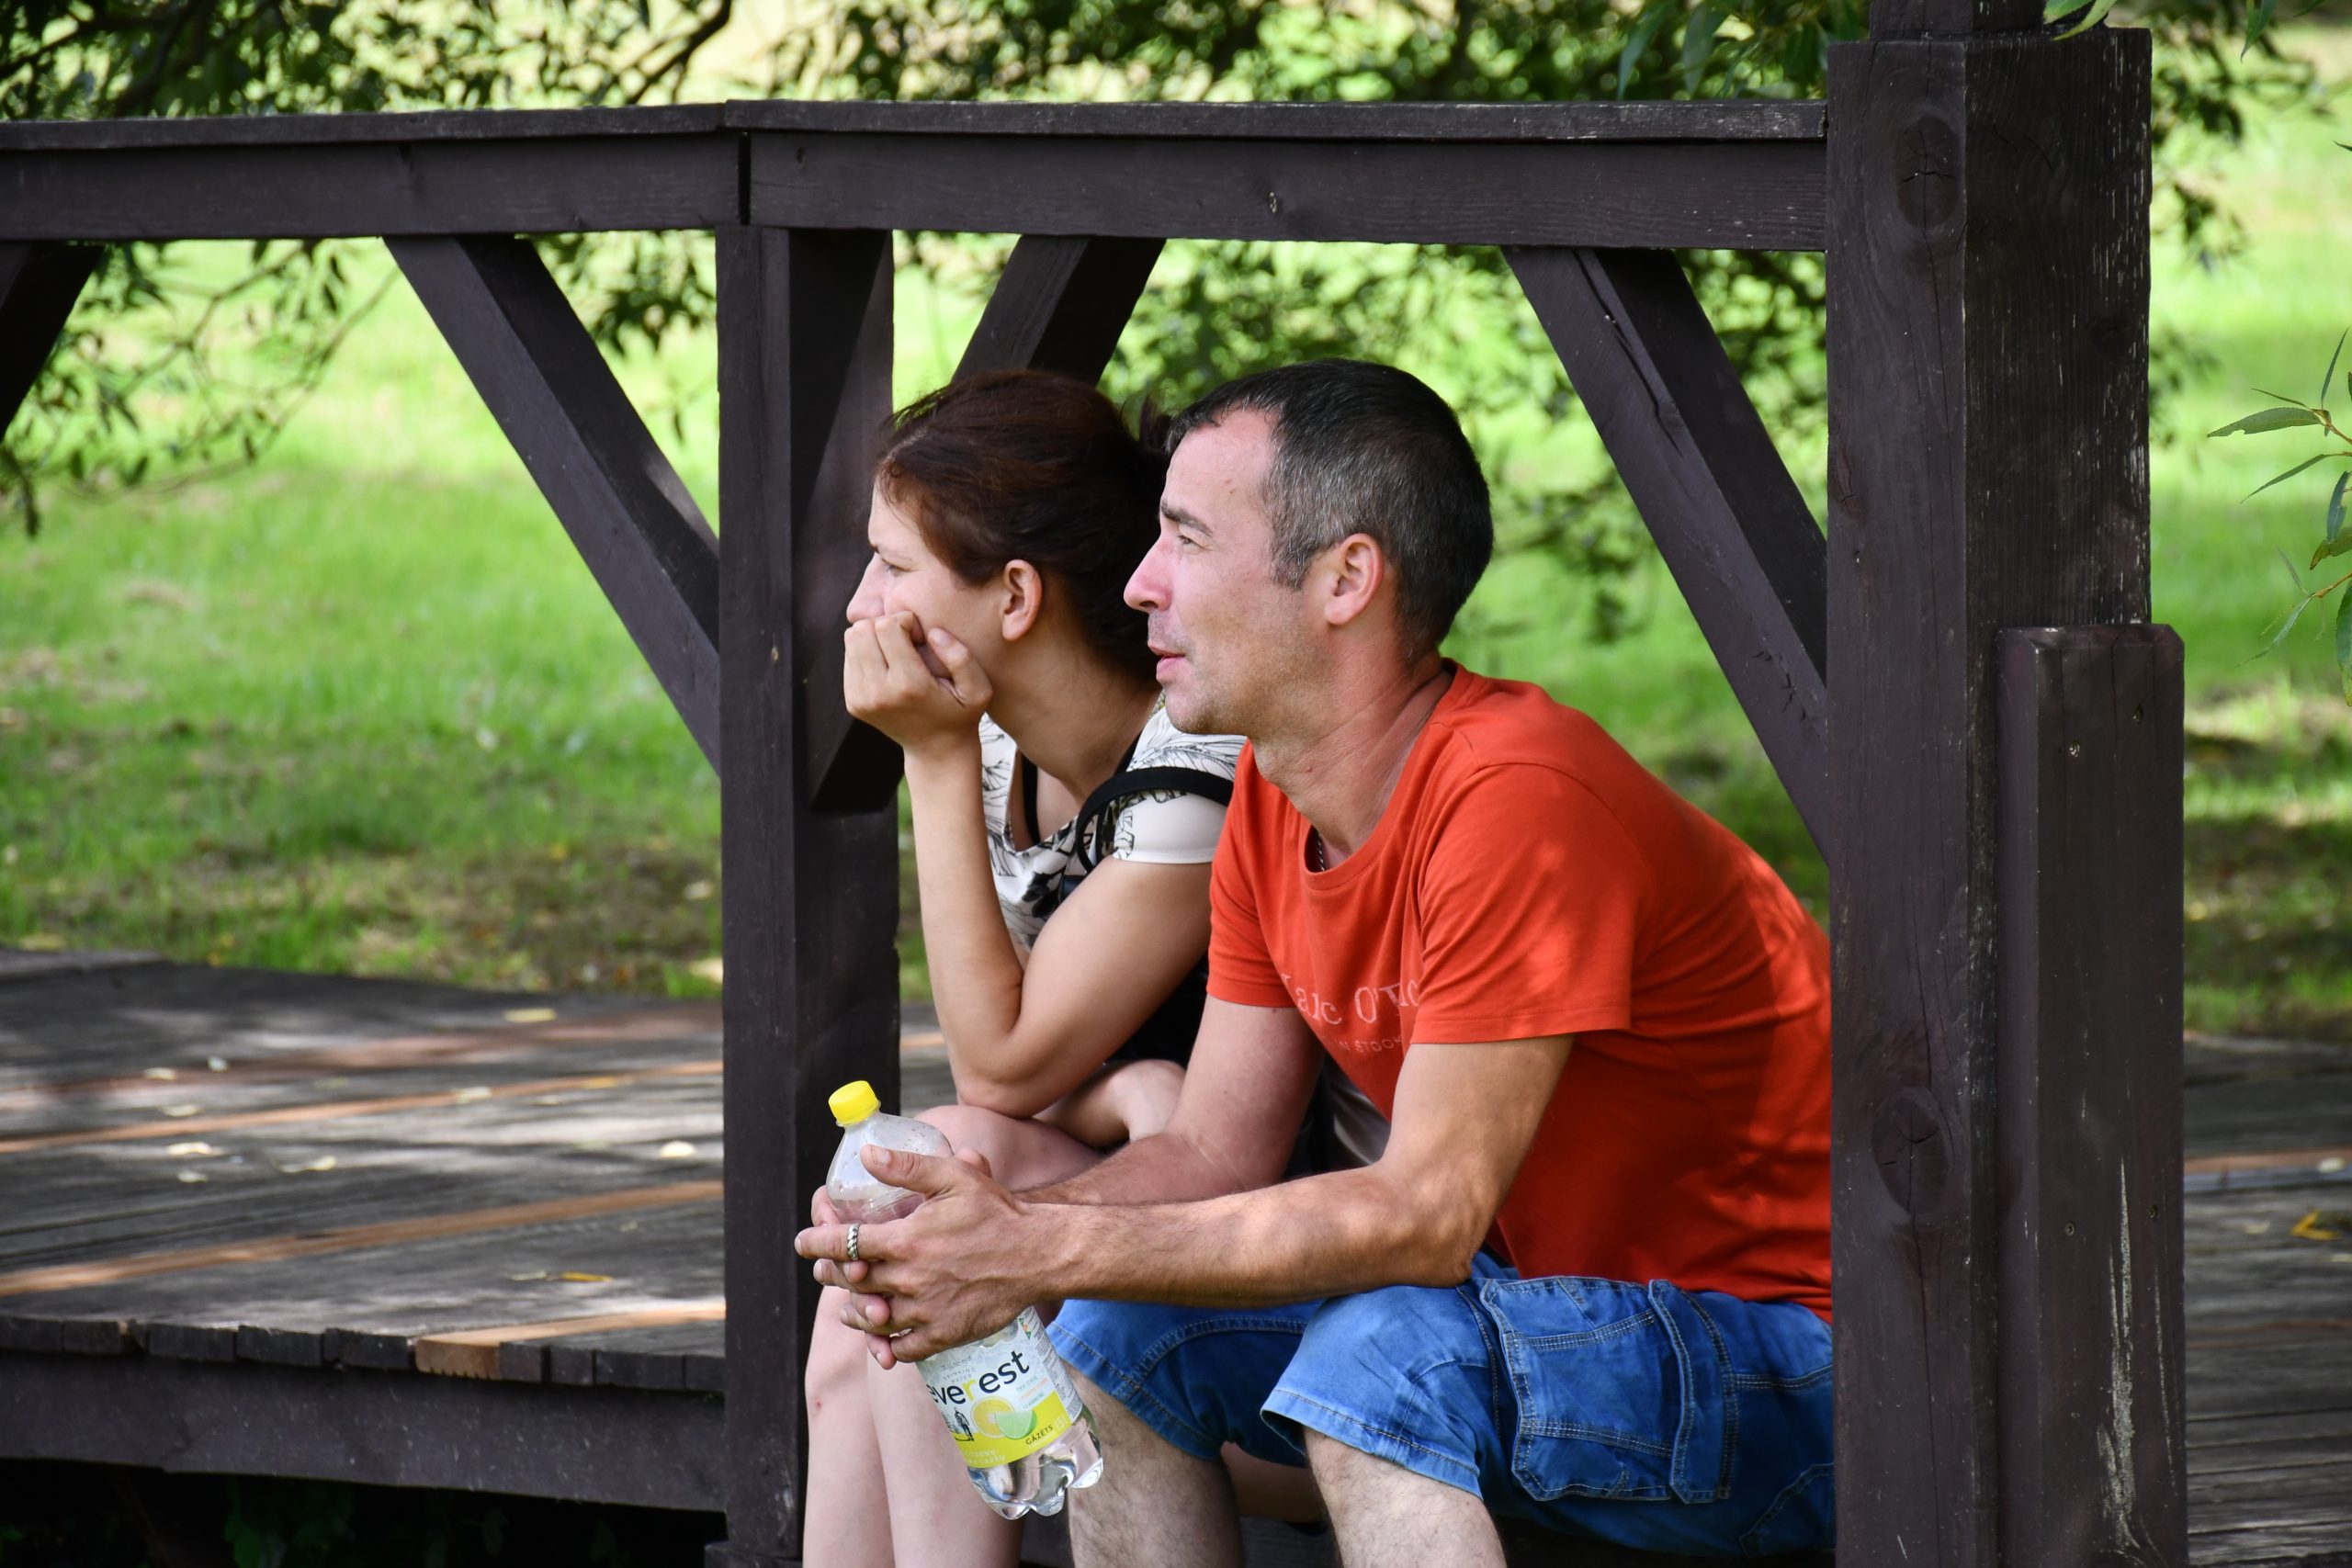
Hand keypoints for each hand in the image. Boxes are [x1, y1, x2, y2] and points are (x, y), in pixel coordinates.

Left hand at [795, 1143, 1040, 1365]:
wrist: (1038, 1255)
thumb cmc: (997, 1213)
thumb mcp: (954, 1178)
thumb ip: (907, 1167)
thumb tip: (866, 1155)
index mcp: (906, 1241)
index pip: (845, 1244)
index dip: (817, 1242)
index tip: (802, 1242)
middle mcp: (909, 1279)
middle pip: (854, 1283)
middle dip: (834, 1275)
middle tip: (826, 1270)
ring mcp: (925, 1311)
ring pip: (873, 1319)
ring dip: (856, 1312)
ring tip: (850, 1306)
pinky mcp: (944, 1334)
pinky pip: (904, 1347)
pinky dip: (889, 1344)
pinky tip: (887, 1335)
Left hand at [842, 613, 990, 757]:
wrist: (937, 751)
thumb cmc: (961, 714)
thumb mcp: (978, 689)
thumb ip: (962, 657)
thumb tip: (933, 633)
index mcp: (908, 685)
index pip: (886, 626)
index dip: (905, 621)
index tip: (919, 636)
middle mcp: (878, 692)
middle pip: (862, 630)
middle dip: (885, 625)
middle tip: (906, 640)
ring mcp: (861, 699)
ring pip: (852, 640)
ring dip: (874, 637)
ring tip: (897, 652)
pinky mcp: (853, 702)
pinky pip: (850, 658)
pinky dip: (867, 653)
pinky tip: (888, 665)